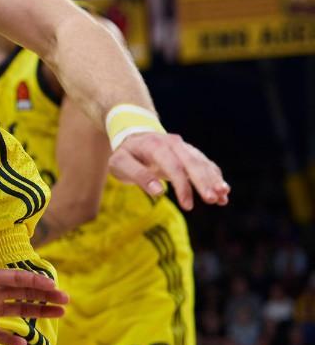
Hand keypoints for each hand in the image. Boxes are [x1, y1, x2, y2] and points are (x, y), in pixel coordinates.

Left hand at [0, 265, 67, 344]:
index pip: (14, 278)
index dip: (34, 281)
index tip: (53, 286)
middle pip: (22, 293)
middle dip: (44, 295)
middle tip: (65, 299)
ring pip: (17, 311)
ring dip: (37, 312)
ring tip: (59, 313)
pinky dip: (12, 337)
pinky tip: (25, 342)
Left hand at [108, 131, 229, 209]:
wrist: (133, 138)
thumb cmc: (126, 155)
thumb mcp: (120, 164)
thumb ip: (138, 175)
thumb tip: (158, 191)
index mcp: (155, 145)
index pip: (173, 165)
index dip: (182, 186)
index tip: (187, 206)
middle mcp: (173, 144)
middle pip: (192, 162)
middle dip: (204, 181)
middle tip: (213, 199)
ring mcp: (184, 148)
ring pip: (202, 163)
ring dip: (214, 180)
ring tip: (223, 197)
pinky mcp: (190, 155)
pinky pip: (206, 165)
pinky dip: (215, 177)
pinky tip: (224, 193)